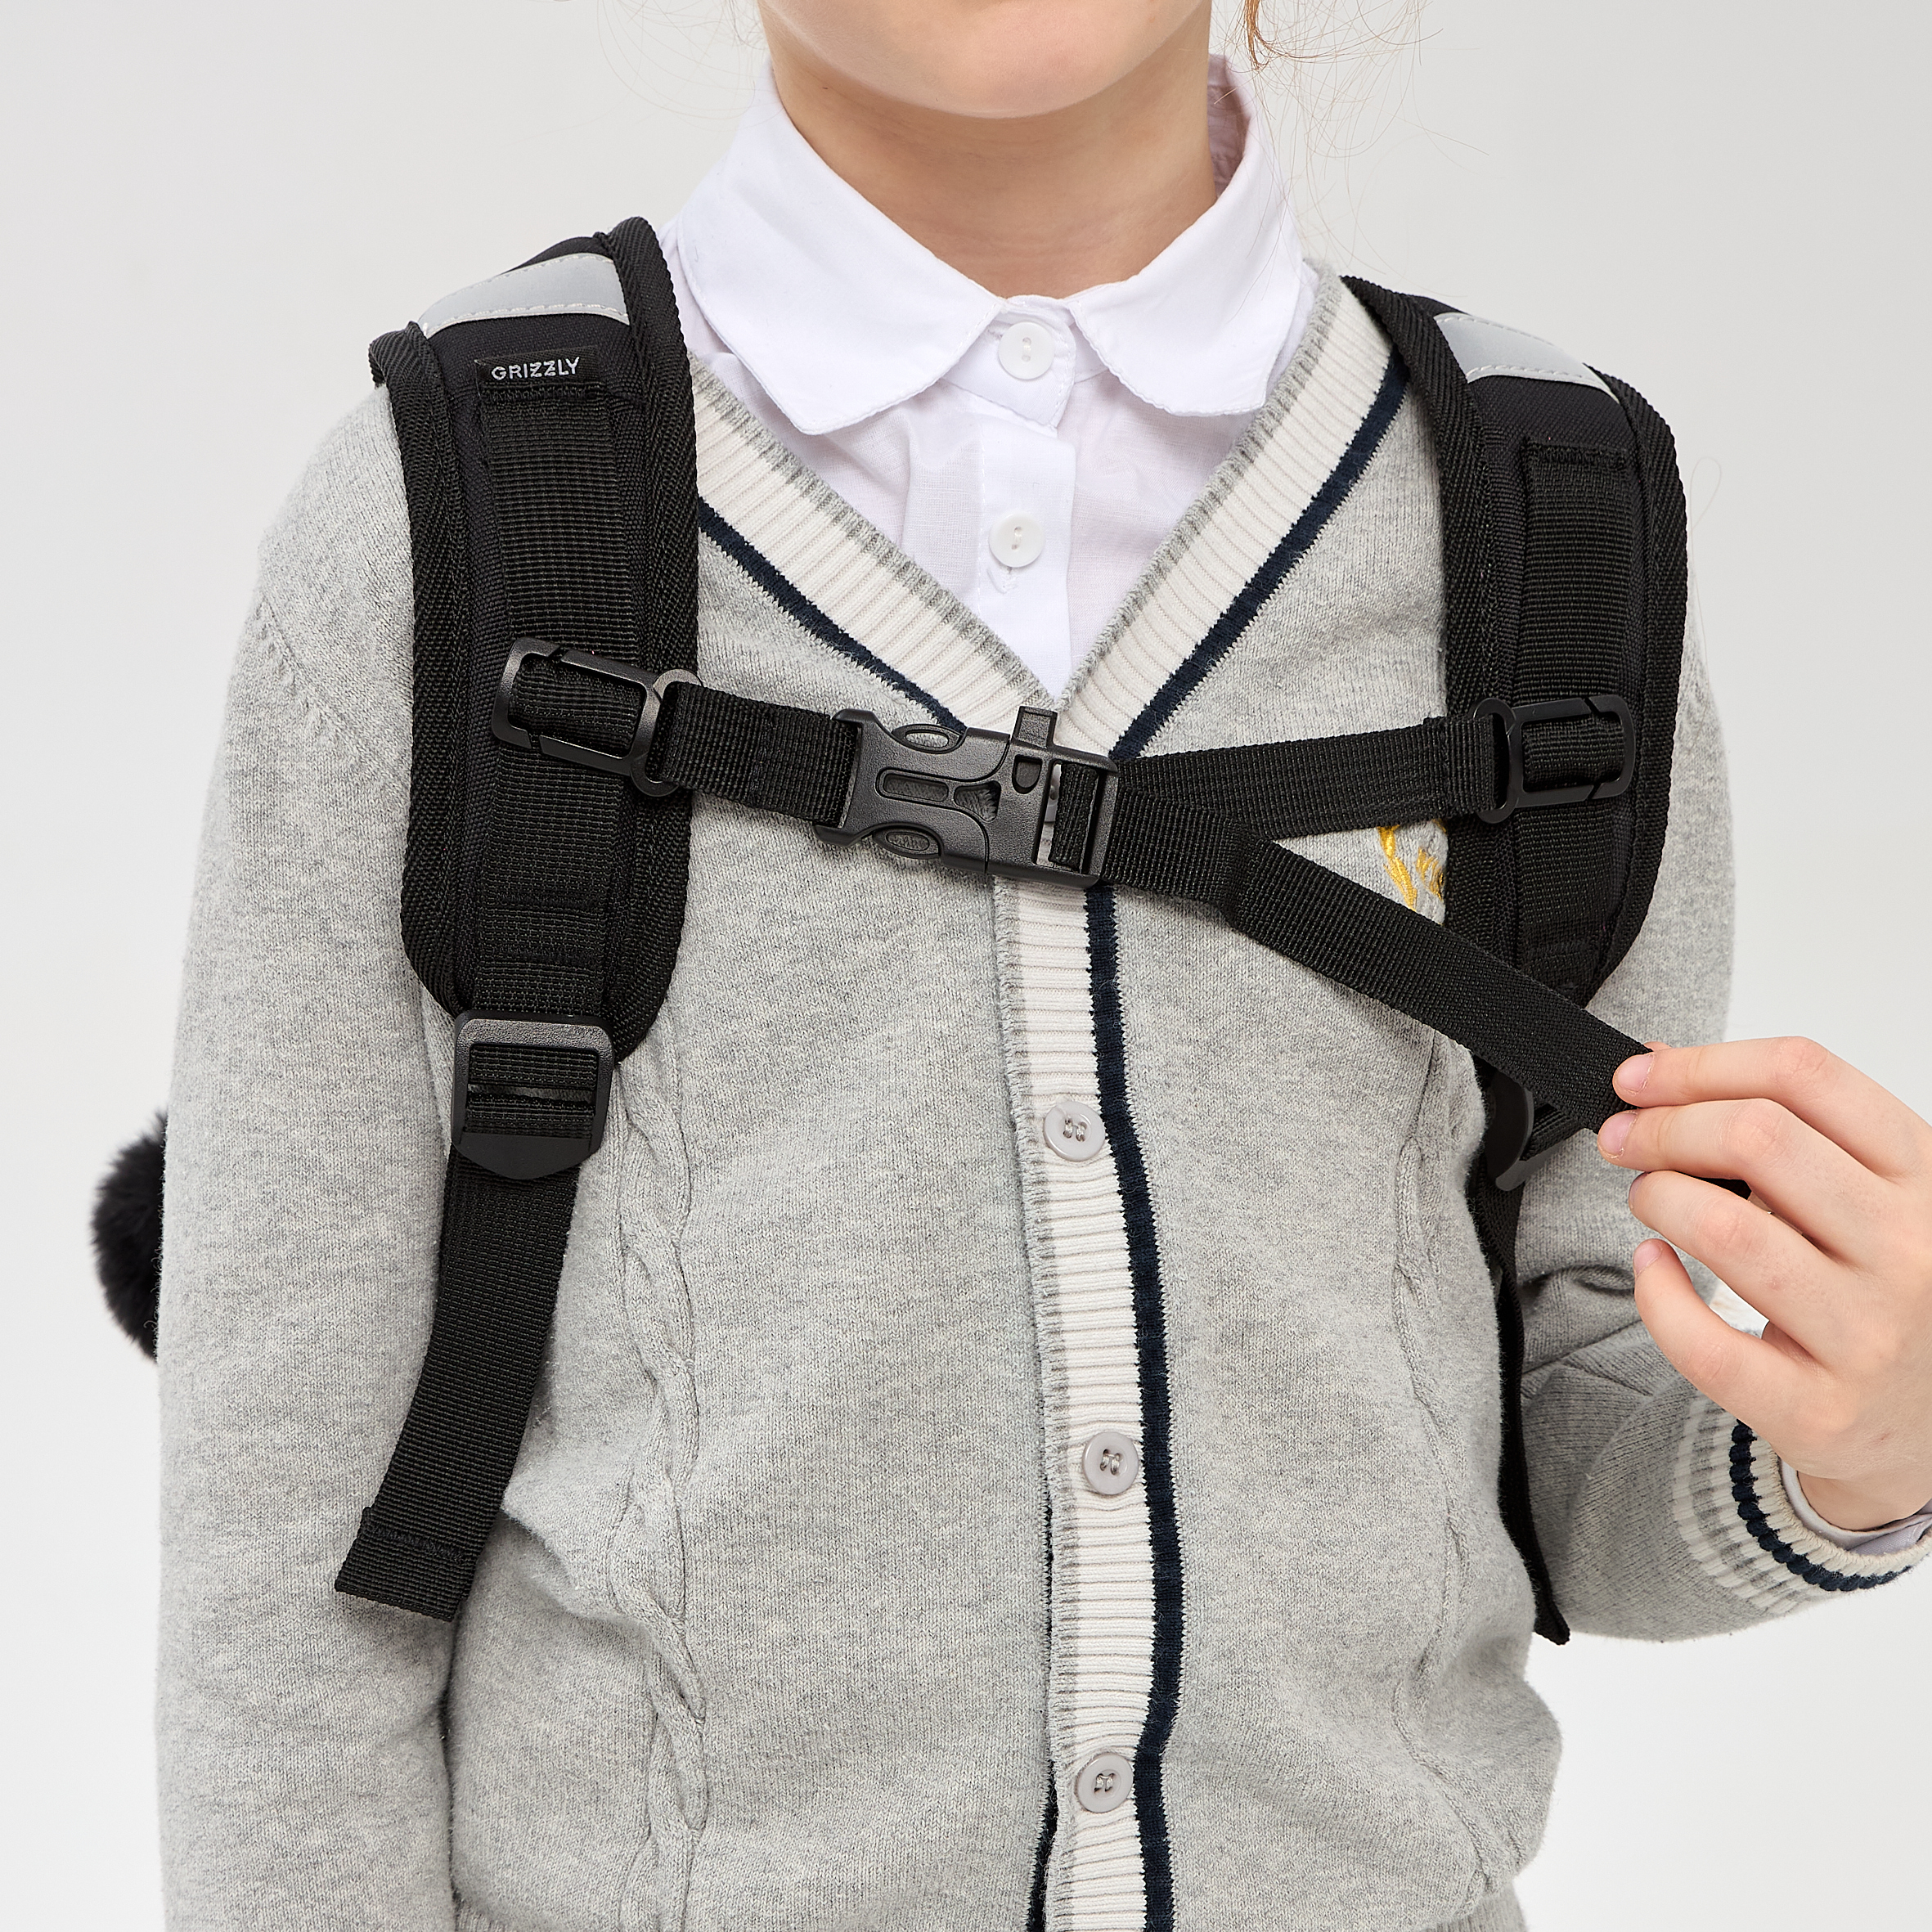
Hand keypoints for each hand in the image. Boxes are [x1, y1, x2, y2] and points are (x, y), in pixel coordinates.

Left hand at [1597, 1039, 1931, 1530]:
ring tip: (1649, 1199)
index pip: (1804, 1075)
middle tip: (1624, 1138)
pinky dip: (1656, 1295)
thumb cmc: (1886, 1286)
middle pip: (1757, 1137)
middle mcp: (1908, 1248)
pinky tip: (1653, 1268)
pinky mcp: (1818, 1408)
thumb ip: (1784, 1125)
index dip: (1701, 1064)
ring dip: (1657, 1197)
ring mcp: (1868, 1333)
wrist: (1928, 1419)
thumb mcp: (1868, 1191)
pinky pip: (1706, 1344)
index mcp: (1925, 1175)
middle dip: (1663, 1127)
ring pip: (1727, 1228)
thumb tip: (1661, 1060)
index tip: (1639, 1078)